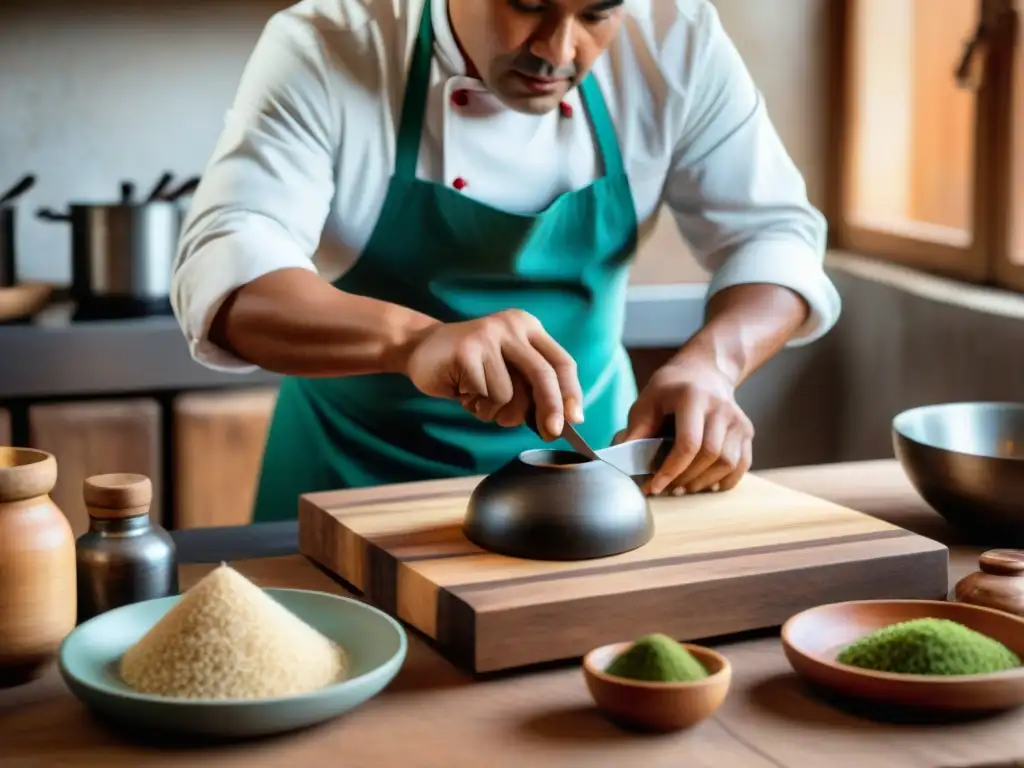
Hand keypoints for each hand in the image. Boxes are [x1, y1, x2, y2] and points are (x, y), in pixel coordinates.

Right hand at [401, 309, 582, 440]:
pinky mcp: (467, 352)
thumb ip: (531, 387)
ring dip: (495, 411)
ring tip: (478, 398)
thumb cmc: (470, 368)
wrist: (419, 348)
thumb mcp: (506, 370)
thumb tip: (560, 422)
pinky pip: (485, 396)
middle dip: (550, 409)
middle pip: (542, 376)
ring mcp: (488, 336)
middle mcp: (512, 327)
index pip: (561, 362)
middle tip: (550, 432)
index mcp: (528, 327)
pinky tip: (463, 392)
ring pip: (510, 395)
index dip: (571, 393)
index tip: (575, 419)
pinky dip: (476, 405)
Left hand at [615, 359, 753, 495]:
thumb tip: (621, 460)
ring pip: (728, 463)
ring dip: (704, 482)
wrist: (705, 371)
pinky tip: (706, 485)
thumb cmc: (671, 388)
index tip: (655, 486)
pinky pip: (742, 464)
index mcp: (693, 397)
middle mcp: (720, 408)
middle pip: (710, 455)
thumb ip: (636, 429)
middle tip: (668, 488)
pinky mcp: (747, 430)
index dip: (671, 470)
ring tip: (683, 487)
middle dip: (686, 478)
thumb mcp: (647, 400)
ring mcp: (738, 420)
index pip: (688, 443)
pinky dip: (725, 480)